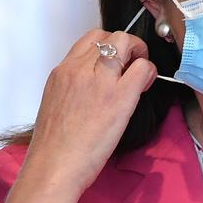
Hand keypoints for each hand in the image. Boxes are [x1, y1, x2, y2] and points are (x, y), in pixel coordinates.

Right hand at [4, 29, 155, 202]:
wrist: (54, 167)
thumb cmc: (54, 147)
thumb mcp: (56, 105)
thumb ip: (73, 88)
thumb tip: (95, 87)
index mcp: (62, 72)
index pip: (89, 40)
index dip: (107, 47)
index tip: (114, 64)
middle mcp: (78, 69)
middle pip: (109, 35)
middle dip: (126, 45)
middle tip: (131, 66)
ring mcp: (100, 80)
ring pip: (125, 42)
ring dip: (138, 53)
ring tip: (140, 75)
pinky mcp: (119, 96)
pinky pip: (142, 68)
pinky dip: (148, 72)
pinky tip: (144, 87)